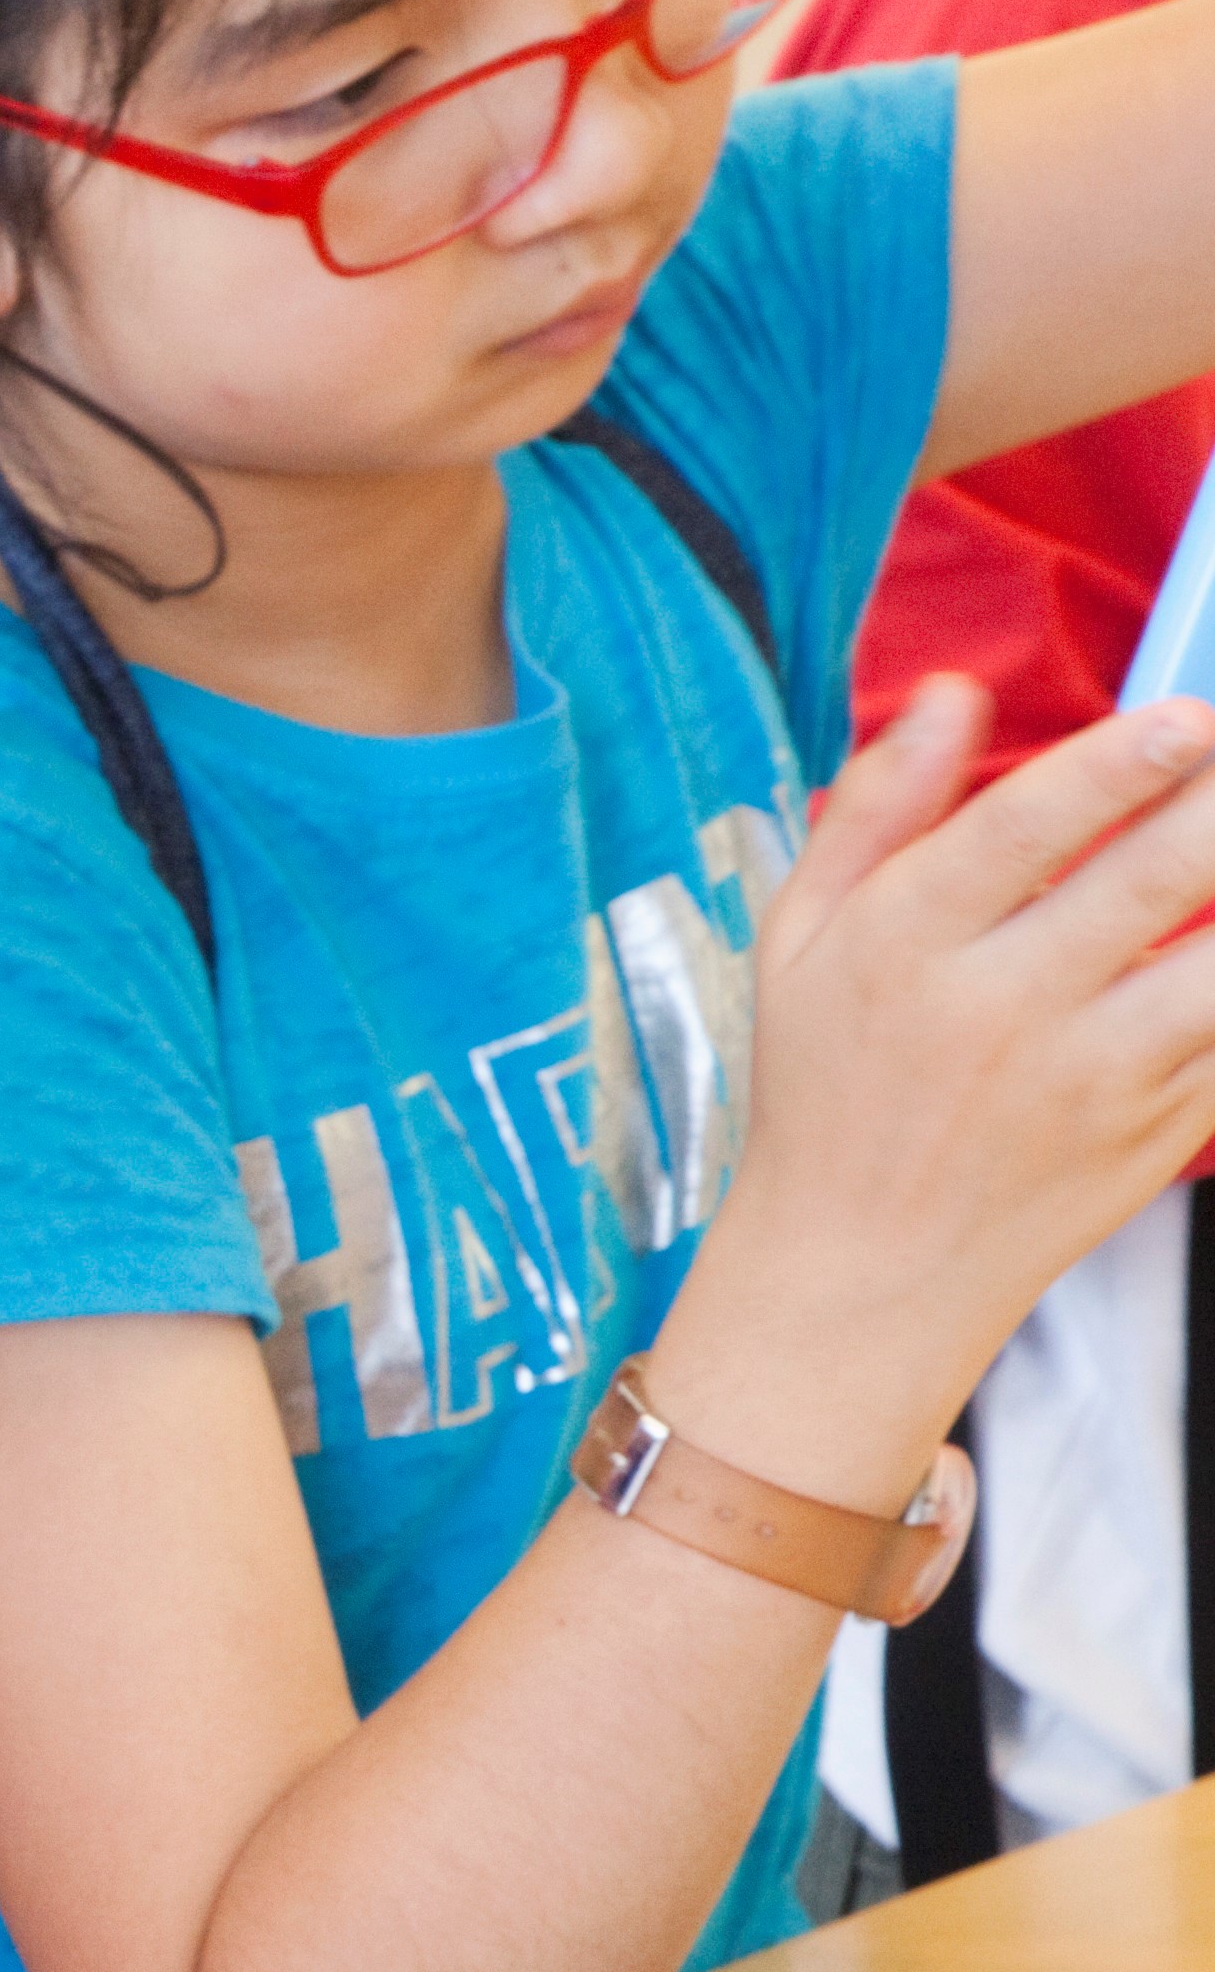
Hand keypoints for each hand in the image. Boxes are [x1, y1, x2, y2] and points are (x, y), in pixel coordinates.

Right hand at [670, 679, 1214, 1496]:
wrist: (856, 1280)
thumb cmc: (827, 1092)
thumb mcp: (799, 944)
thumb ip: (876, 808)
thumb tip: (955, 691)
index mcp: (899, 951)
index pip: (1017, 836)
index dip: (1114, 768)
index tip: (1184, 722)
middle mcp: (995, 1015)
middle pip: (1151, 880)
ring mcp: (1089, 1080)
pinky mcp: (1159, 1128)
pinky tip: (1213, 952)